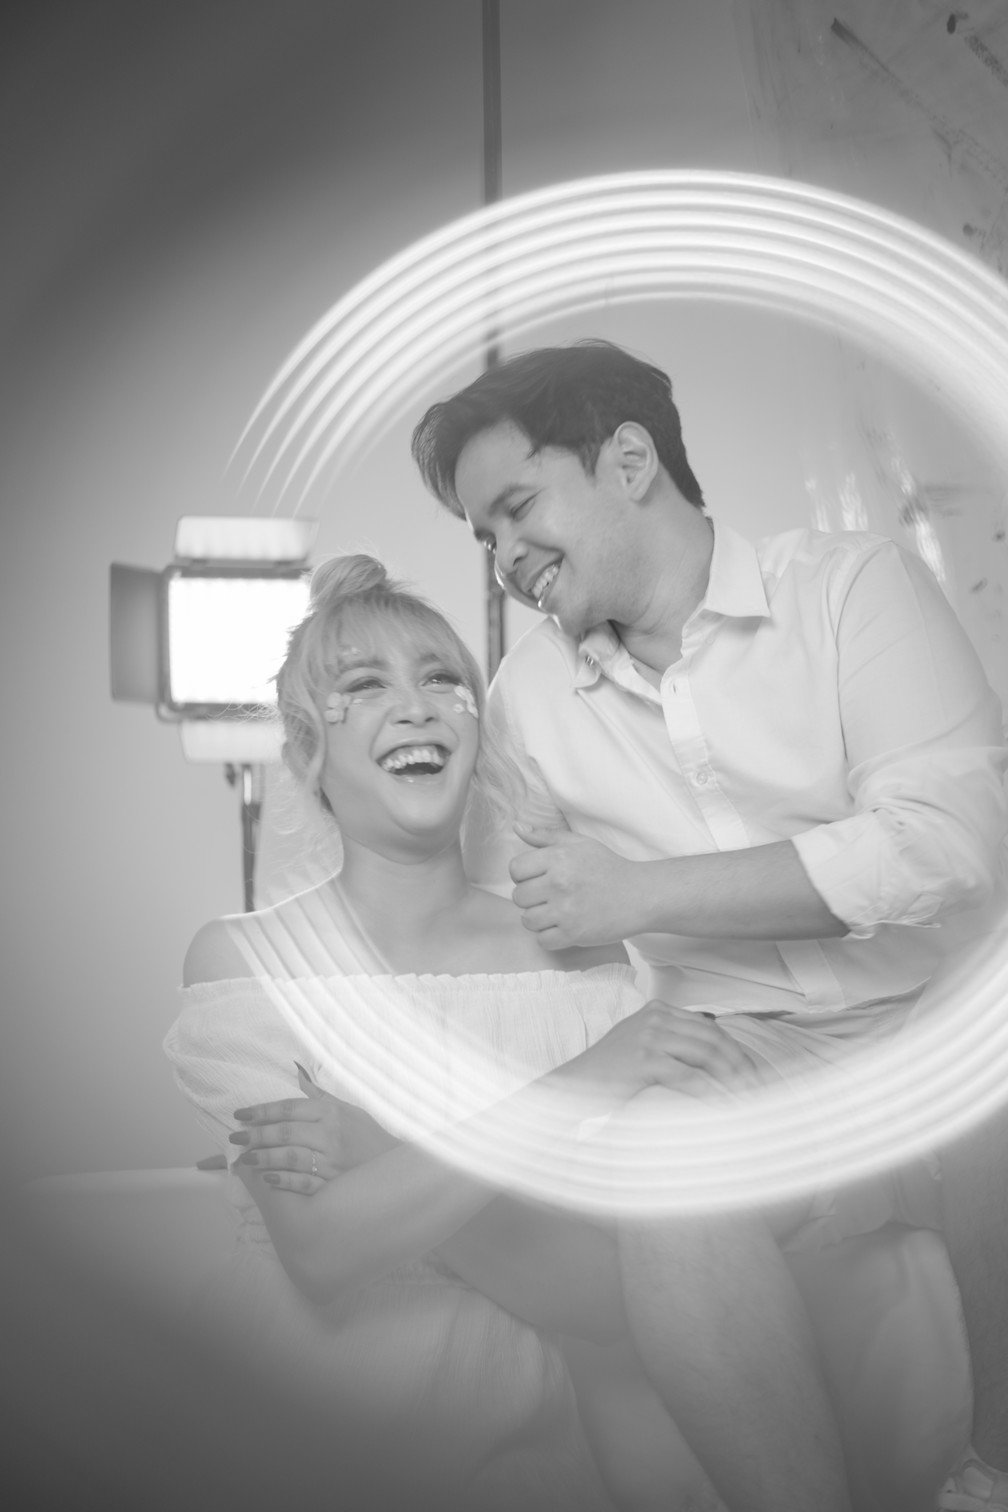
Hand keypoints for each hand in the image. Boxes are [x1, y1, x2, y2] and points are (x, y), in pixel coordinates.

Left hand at [230, 1063, 397, 1193]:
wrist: (397, 1166)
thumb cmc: (369, 1136)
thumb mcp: (349, 1109)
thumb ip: (320, 1096)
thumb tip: (298, 1074)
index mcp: (332, 1112)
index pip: (289, 1108)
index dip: (262, 1111)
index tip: (240, 1114)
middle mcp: (331, 1135)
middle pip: (285, 1132)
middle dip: (256, 1134)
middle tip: (235, 1136)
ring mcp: (333, 1161)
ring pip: (291, 1157)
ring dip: (264, 1157)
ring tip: (245, 1158)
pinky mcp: (334, 1184)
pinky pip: (304, 1183)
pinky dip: (284, 1181)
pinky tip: (267, 1178)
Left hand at [510, 820, 650, 949]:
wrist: (640, 895)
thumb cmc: (608, 868)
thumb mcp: (580, 844)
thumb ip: (546, 836)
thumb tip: (517, 827)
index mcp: (558, 858)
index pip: (515, 869)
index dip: (523, 875)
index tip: (538, 878)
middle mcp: (559, 883)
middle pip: (519, 897)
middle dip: (531, 898)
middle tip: (550, 896)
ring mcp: (566, 910)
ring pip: (527, 920)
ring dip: (538, 919)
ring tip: (556, 912)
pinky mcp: (574, 934)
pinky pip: (542, 940)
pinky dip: (550, 936)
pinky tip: (563, 926)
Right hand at [553, 1001, 761, 1109]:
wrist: (571, 1086)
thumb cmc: (608, 1073)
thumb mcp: (641, 1045)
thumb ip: (671, 1040)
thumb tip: (712, 1054)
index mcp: (658, 1009)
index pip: (710, 1027)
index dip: (736, 1051)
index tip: (753, 1074)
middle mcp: (655, 1016)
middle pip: (713, 1039)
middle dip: (741, 1065)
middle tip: (758, 1089)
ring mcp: (649, 1035)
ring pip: (707, 1055)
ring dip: (733, 1079)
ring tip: (748, 1100)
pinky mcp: (644, 1059)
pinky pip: (690, 1078)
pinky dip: (712, 1094)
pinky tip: (724, 1108)